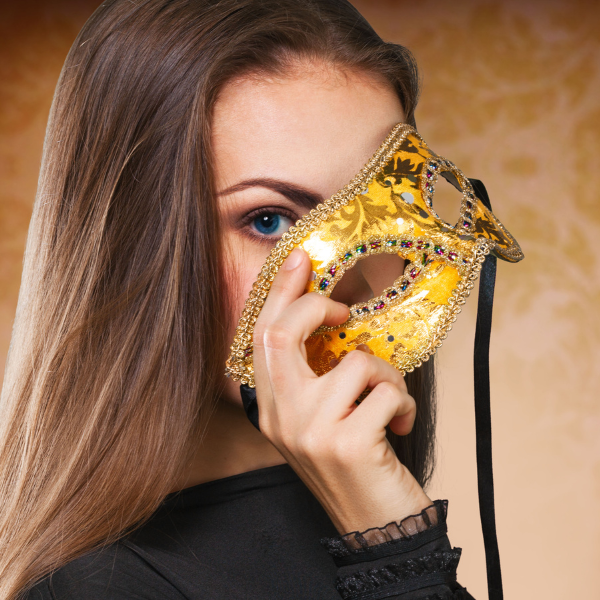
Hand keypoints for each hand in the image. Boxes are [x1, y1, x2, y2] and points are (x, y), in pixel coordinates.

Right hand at [252, 247, 431, 533]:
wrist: (375, 527)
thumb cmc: (356, 465)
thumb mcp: (323, 421)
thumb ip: (315, 379)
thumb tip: (337, 326)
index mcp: (271, 409)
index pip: (263, 339)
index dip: (279, 295)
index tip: (299, 260)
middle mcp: (281, 418)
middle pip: (282, 335)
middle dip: (315, 306)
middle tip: (344, 308)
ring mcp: (310, 431)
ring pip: (354, 363)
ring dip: (388, 375)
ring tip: (392, 402)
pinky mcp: (346, 443)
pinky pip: (386, 391)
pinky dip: (405, 402)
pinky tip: (401, 427)